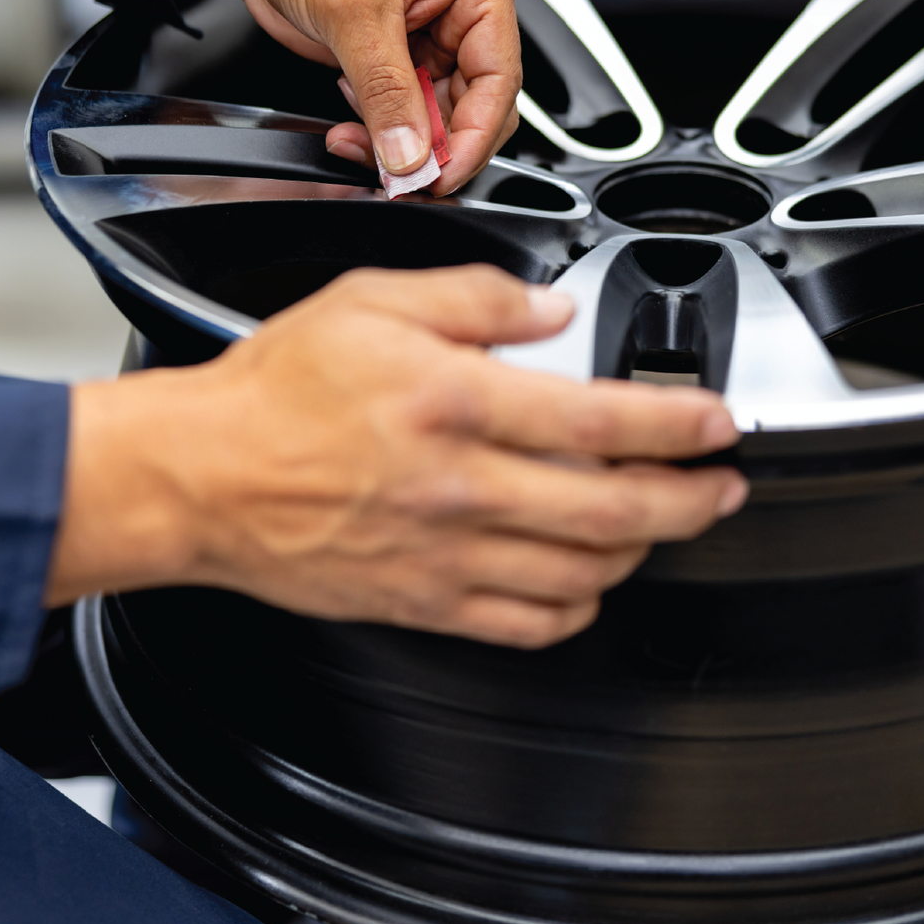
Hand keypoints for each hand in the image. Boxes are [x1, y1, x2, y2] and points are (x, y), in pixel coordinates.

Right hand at [50, 266, 746, 647]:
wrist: (201, 477)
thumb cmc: (274, 393)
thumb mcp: (371, 300)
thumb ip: (475, 298)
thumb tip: (551, 308)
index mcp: (452, 403)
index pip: (599, 422)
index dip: (678, 425)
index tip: (716, 422)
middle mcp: (458, 487)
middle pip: (613, 511)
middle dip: (692, 501)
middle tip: (722, 485)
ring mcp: (445, 556)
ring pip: (582, 574)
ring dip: (644, 552)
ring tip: (664, 523)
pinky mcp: (425, 604)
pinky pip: (527, 625)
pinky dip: (578, 608)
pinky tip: (589, 582)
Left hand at [163, 0, 519, 194]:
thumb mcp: (354, 12)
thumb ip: (387, 93)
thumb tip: (411, 156)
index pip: (500, 78)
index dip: (474, 137)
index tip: (440, 176)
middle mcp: (465, 7)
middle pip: (476, 105)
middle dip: (434, 144)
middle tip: (398, 174)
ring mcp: (433, 32)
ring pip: (439, 116)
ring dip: (401, 141)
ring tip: (357, 142)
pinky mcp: (399, 53)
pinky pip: (405, 111)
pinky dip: (380, 128)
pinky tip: (351, 122)